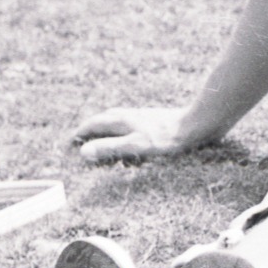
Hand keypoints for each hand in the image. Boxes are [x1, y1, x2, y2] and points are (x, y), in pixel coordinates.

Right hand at [71, 106, 201, 162]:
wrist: (199, 124)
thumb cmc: (168, 137)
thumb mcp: (136, 146)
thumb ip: (110, 148)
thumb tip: (83, 152)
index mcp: (124, 120)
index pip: (95, 124)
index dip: (81, 133)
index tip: (68, 142)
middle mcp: (132, 115)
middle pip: (106, 118)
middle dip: (91, 127)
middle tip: (80, 138)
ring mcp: (145, 117)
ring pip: (120, 119)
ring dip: (107, 127)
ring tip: (101, 136)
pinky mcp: (157, 121)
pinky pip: (132, 124)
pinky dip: (122, 130)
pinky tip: (131, 137)